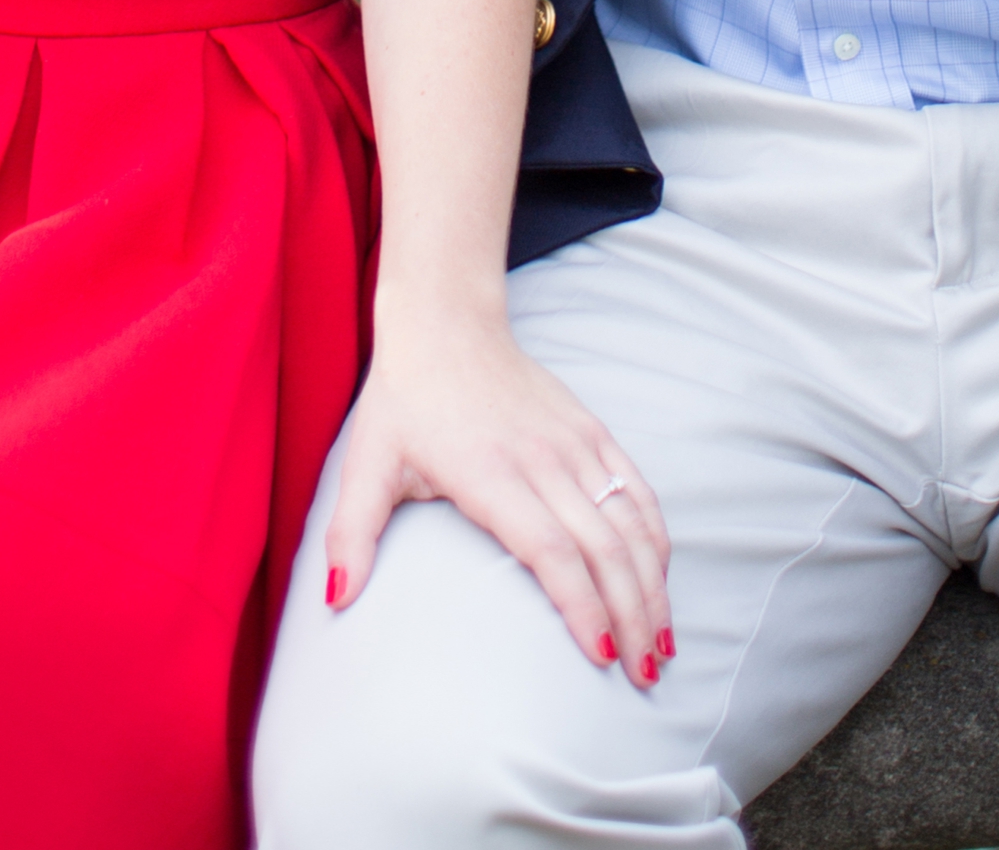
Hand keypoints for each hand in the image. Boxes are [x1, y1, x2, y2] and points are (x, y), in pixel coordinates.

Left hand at [324, 310, 671, 683]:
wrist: (445, 322)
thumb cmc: (404, 400)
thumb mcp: (367, 463)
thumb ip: (352, 533)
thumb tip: (335, 600)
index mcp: (492, 474)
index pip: (552, 551)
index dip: (583, 607)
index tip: (603, 657)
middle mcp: (542, 459)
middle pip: (604, 548)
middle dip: (633, 615)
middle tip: (646, 676)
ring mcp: (572, 442)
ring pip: (630, 521)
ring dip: (653, 584)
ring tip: (662, 644)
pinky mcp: (589, 428)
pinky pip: (636, 487)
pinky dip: (655, 534)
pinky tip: (661, 575)